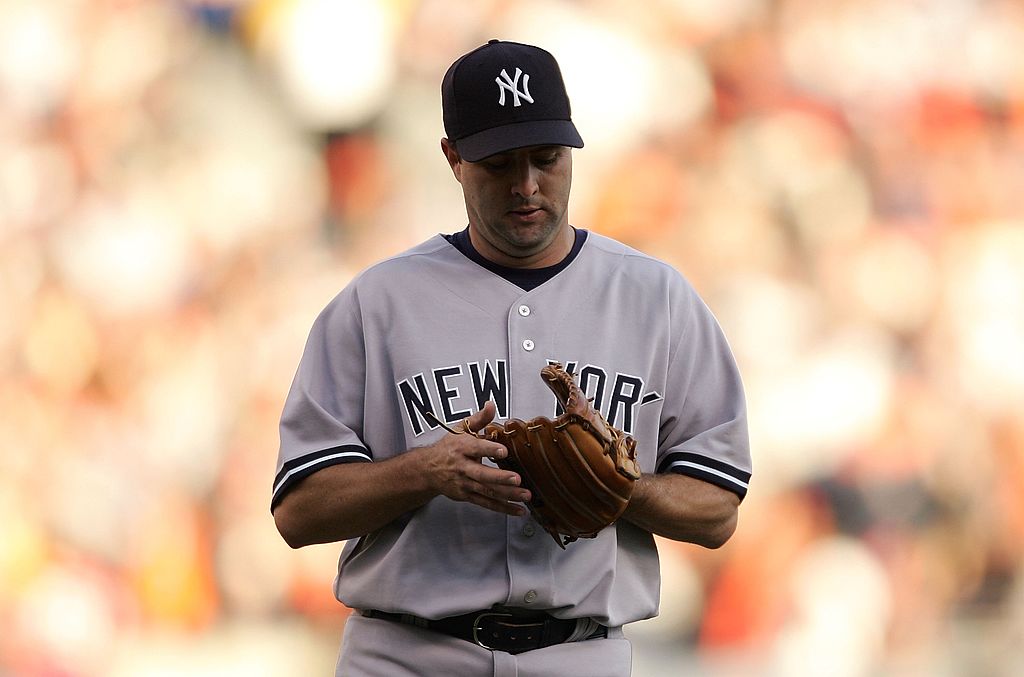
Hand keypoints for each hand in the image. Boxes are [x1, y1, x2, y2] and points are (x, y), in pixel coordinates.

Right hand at [417, 401, 530, 515]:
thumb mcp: (460, 429)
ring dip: (507, 495)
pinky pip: (487, 503)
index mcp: (462, 448)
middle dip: (500, 478)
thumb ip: (479, 419)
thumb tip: (491, 404)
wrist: (427, 469)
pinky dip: (503, 508)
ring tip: (525, 496)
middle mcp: (463, 467)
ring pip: (487, 491)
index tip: (504, 451)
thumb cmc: (448, 448)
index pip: (476, 448)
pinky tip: (518, 510)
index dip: (489, 449)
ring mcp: (465, 484)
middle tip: (517, 479)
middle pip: (482, 474)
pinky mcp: (467, 496)